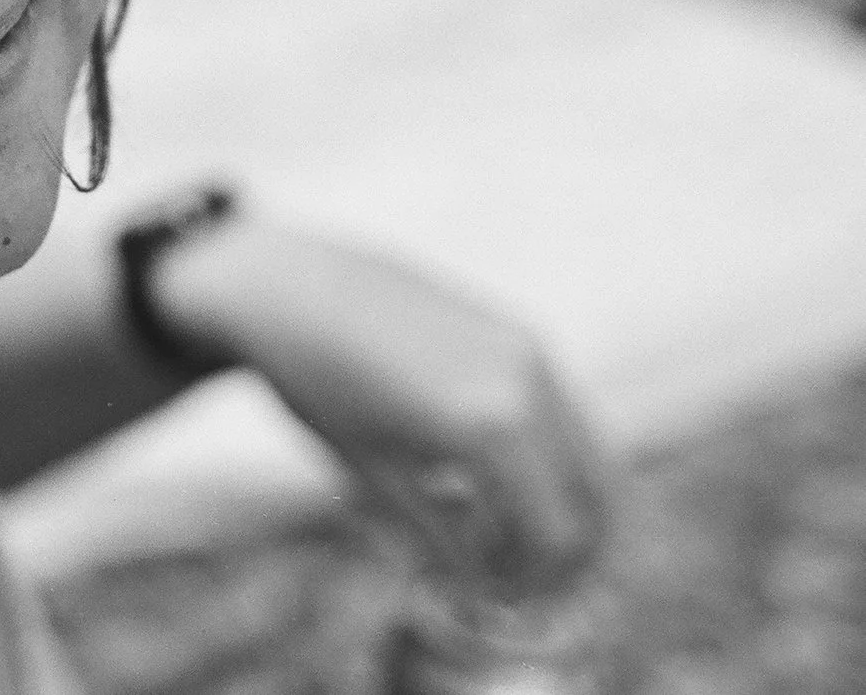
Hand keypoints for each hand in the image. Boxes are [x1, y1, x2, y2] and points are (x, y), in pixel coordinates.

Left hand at [147, 217, 608, 596]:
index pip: (555, 535)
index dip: (532, 582)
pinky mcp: (519, 331)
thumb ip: (441, 541)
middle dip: (564, 550)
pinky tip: (489, 477)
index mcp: (494, 427)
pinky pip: (563, 413)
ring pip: (590, 455)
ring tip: (501, 530)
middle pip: (595, 500)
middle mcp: (529, 383)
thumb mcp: (376, 477)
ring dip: (563, 504)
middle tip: (517, 578)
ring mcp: (530, 350)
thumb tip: (483, 590)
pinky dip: (549, 459)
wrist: (289, 286)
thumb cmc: (321, 382)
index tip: (496, 598)